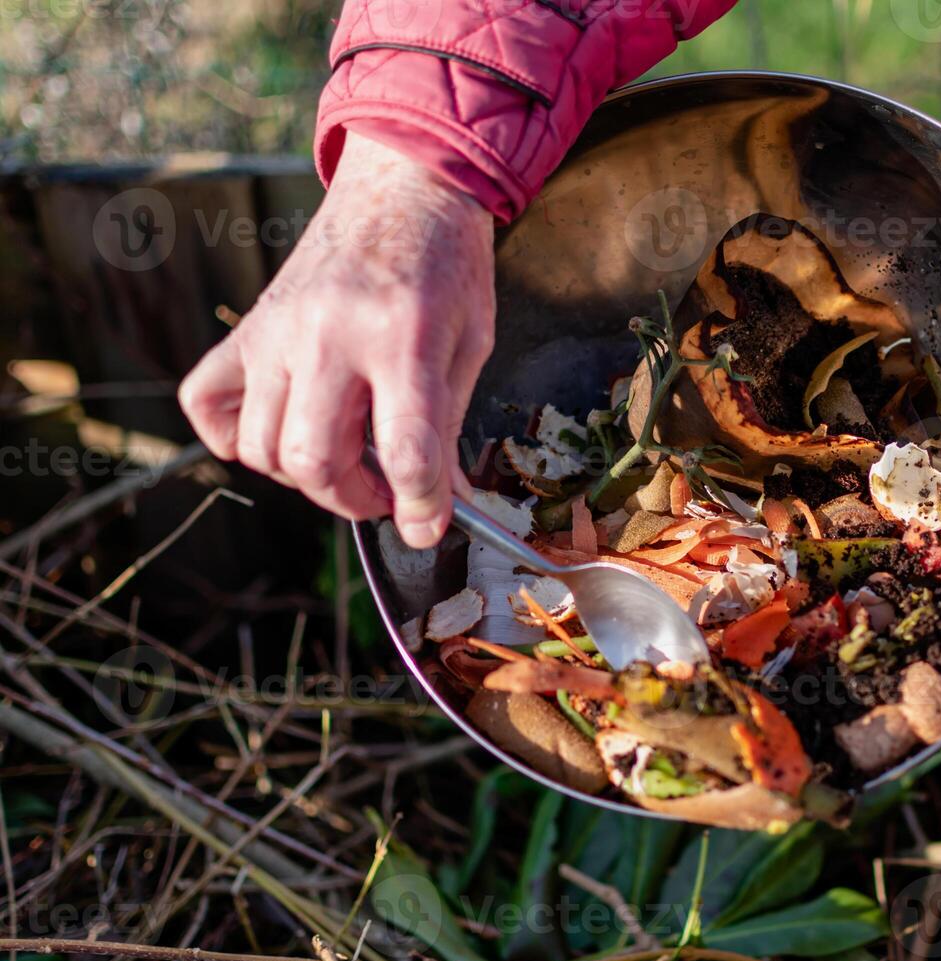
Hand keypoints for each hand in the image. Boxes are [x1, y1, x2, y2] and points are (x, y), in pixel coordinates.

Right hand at [179, 132, 495, 547]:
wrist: (403, 190)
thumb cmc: (446, 265)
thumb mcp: (471, 343)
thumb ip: (448, 423)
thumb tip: (438, 503)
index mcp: (402, 337)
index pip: (405, 448)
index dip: (420, 508)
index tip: (426, 527)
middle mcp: (328, 334)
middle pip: (312, 460)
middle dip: (353, 499)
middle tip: (385, 492)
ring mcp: (277, 331)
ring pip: (260, 446)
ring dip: (304, 475)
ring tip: (347, 458)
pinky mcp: (248, 328)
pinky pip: (206, 404)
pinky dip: (234, 437)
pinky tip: (282, 428)